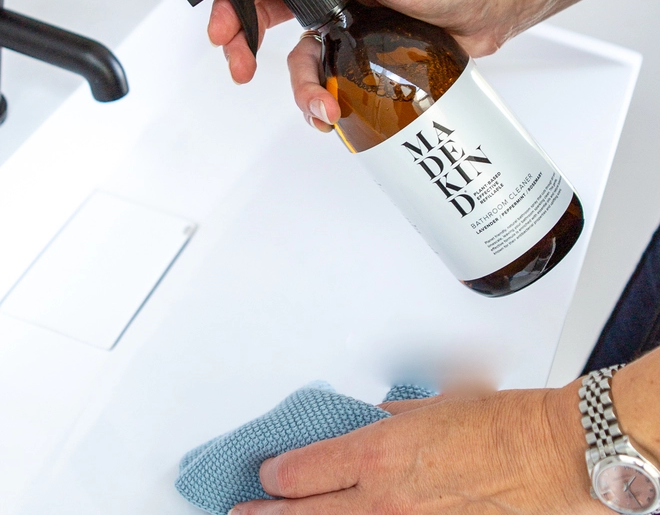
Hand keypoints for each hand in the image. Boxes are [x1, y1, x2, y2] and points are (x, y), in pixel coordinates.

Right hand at [208, 0, 520, 130]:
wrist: (500, 0)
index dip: (237, 5)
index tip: (223, 34)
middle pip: (276, 23)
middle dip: (252, 50)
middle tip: (241, 72)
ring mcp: (353, 23)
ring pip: (308, 59)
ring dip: (303, 88)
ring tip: (322, 111)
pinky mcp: (372, 51)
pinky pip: (337, 77)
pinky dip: (331, 97)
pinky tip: (338, 113)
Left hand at [229, 381, 600, 514]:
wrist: (544, 454)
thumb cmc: (496, 423)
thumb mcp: (430, 405)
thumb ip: (394, 419)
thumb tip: (375, 423)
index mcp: (375, 453)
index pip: (301, 472)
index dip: (275, 475)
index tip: (266, 473)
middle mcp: (381, 500)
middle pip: (303, 514)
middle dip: (266, 514)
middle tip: (242, 513)